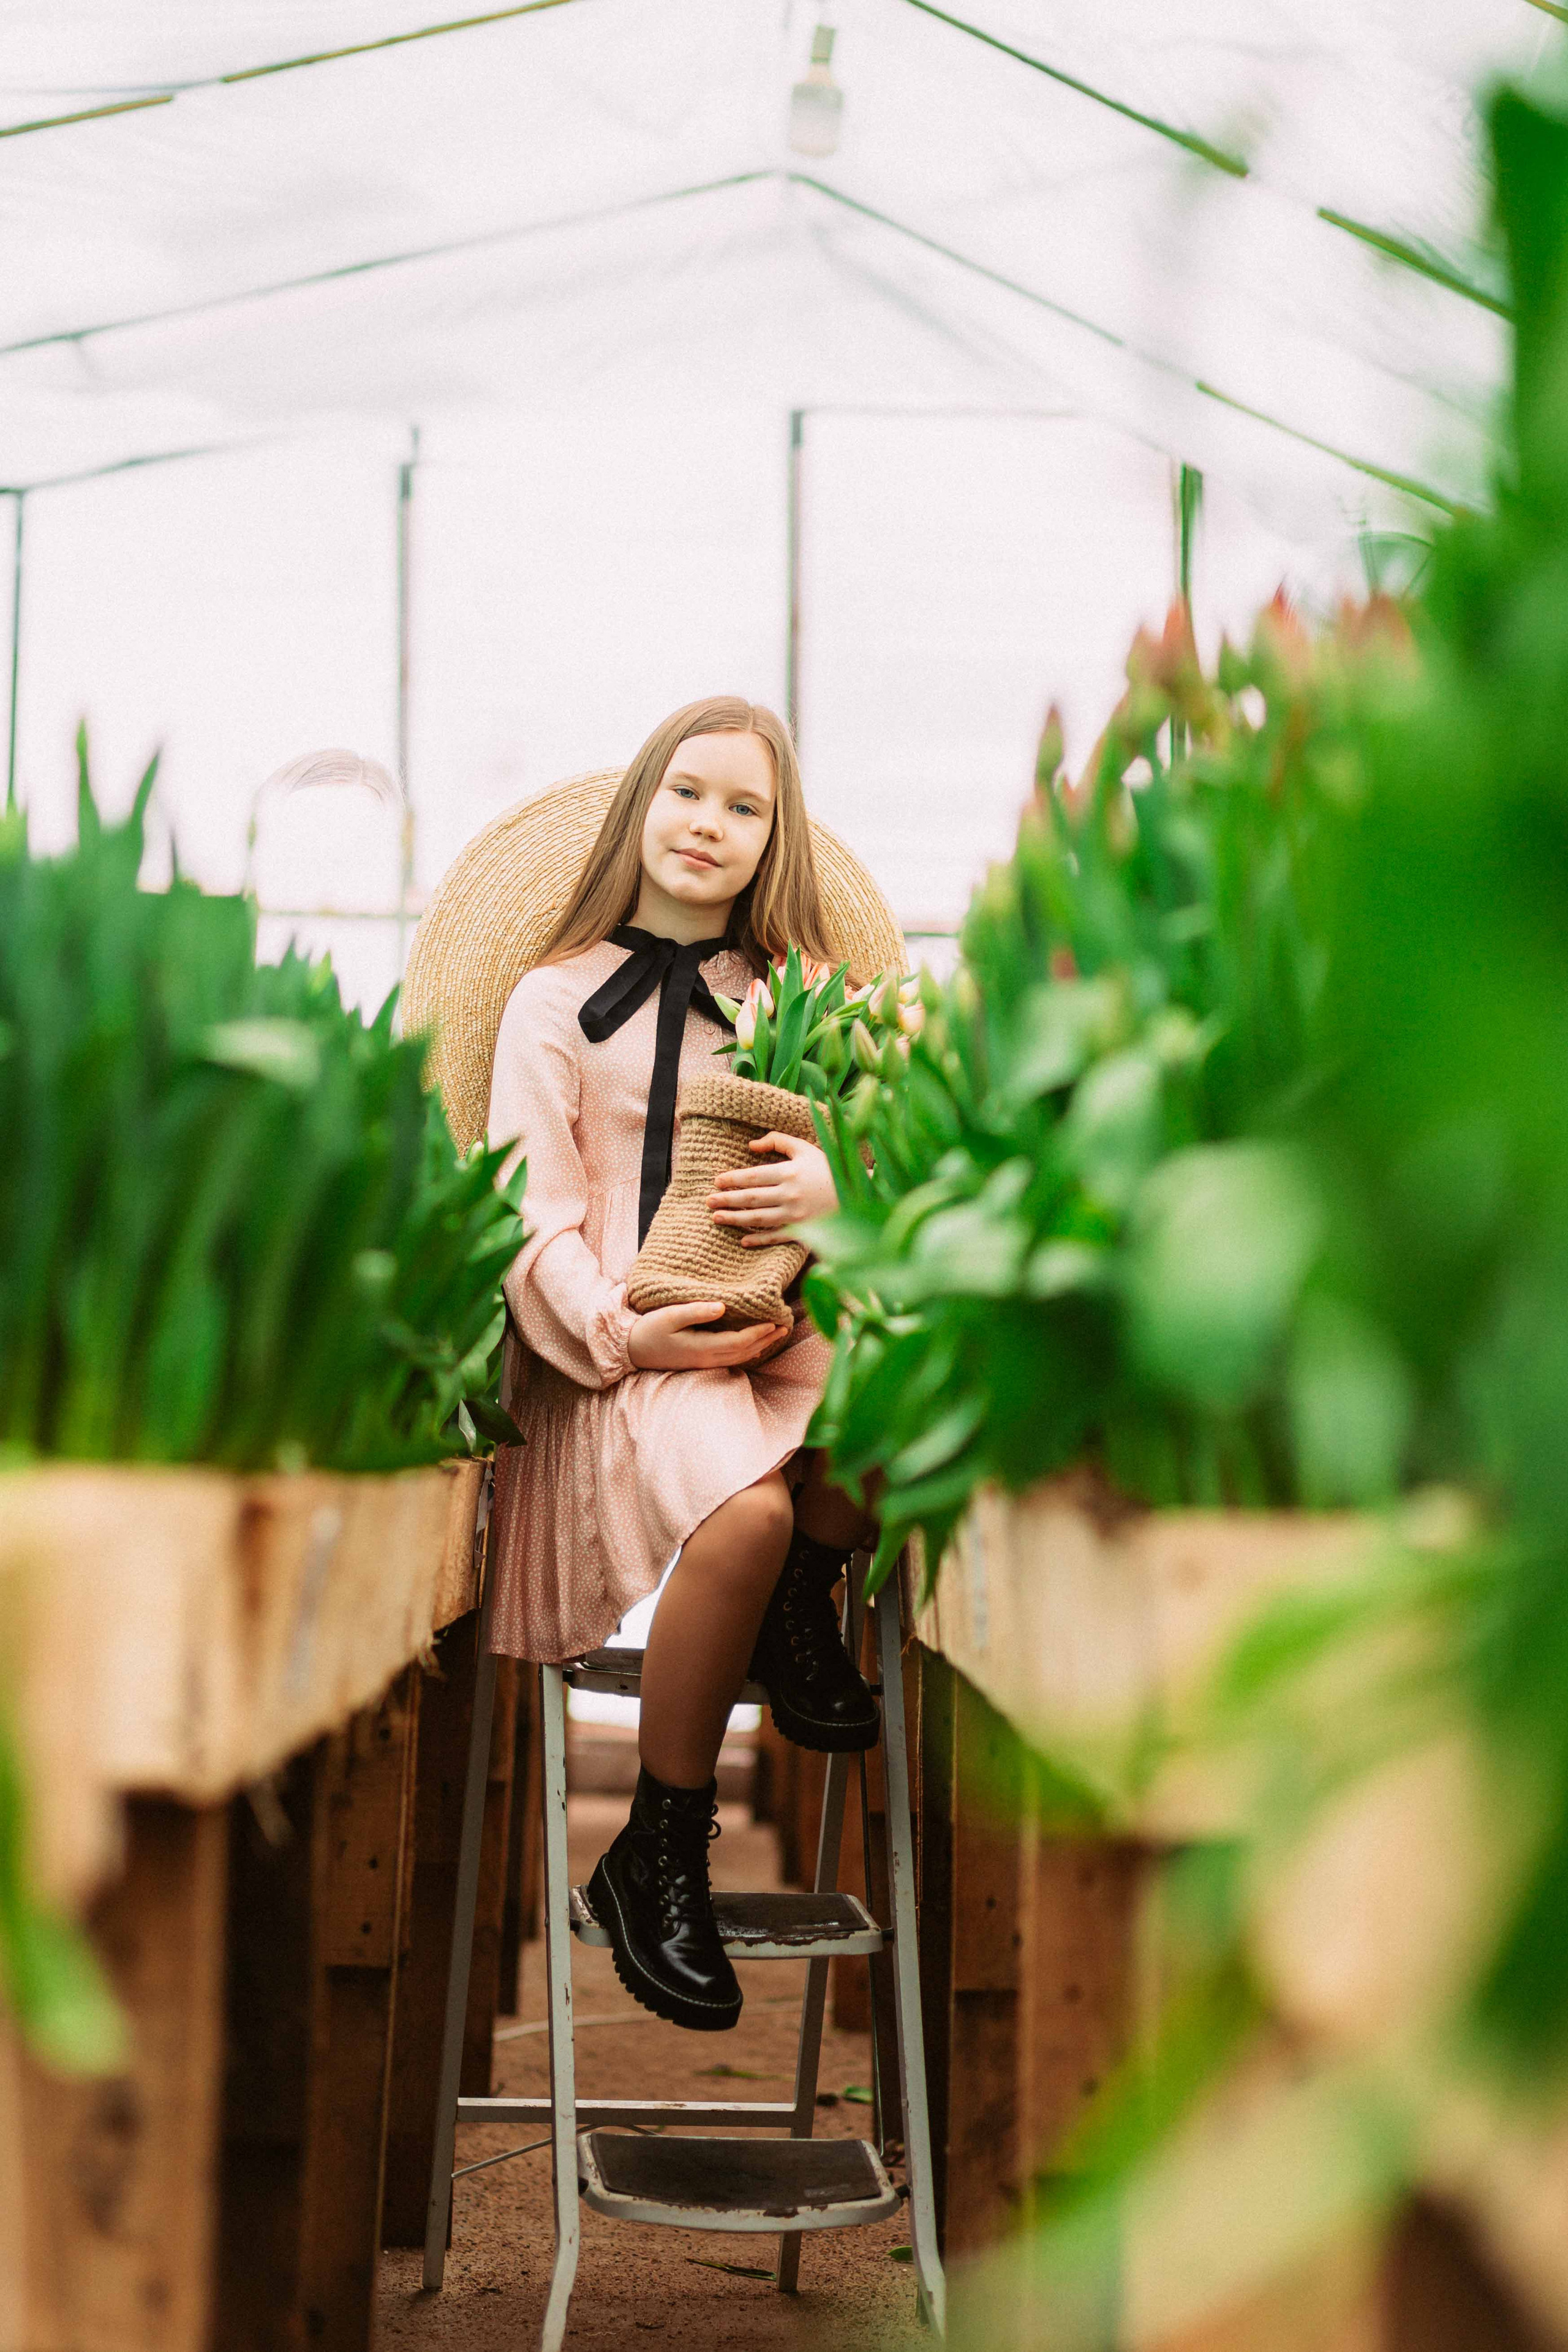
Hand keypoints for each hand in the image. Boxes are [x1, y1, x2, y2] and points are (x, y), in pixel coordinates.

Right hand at [627, 1300, 787, 1369]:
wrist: (631, 1350)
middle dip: (766, 1340)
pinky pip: (730, 1358)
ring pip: (739, 1357)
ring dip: (759, 1346)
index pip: (740, 1342)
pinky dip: (746, 1351)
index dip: (759, 1333)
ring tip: (775, 1334)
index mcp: (703, 1347)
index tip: (775, 1321)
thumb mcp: (670, 1316)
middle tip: (785, 1326)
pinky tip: (752, 1344)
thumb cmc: (649, 1329)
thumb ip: (696, 1311)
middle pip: (745, 1351)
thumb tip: (723, 1307)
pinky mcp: (700, 1361)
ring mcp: (704, 1362)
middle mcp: (707, 1358)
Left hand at [708, 1133, 837, 1246]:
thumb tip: (751, 1145)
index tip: (717, 1181)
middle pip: (751, 1198)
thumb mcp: (805, 1148)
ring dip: (735, 1219)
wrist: (858, 1193)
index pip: (753, 1176)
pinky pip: (776, 1237)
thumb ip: (778, 1141)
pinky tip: (743, 1240)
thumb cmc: (828, 1168)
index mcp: (789, 1172)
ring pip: (758, 1219)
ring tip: (717, 1218)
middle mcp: (790, 1195)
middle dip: (727, 1200)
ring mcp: (796, 1215)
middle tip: (708, 1201)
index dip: (732, 1179)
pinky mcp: (803, 1230)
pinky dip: (759, 1240)